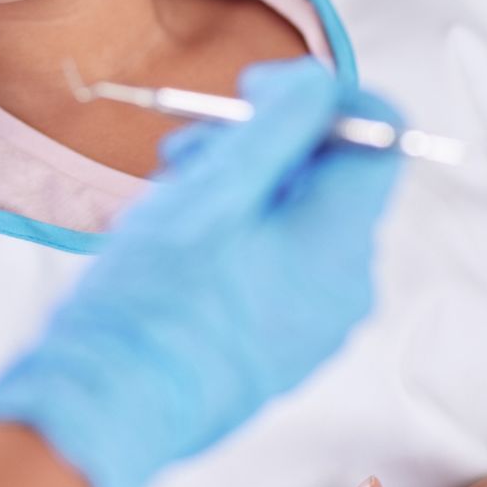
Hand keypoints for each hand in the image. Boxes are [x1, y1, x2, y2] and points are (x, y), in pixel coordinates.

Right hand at [0, 57, 405, 486]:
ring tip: (172, 196)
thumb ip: (280, 122)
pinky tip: (181, 241)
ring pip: (296, 218)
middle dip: (261, 144)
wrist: (109, 404)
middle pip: (328, 176)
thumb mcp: (216, 186)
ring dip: (239, 188)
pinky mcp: (282, 344)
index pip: (378, 137)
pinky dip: (237, 234)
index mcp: (339, 242)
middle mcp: (345, 285)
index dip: (320, 99)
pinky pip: (278, 263)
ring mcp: (316, 322)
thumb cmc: (153, 299)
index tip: (257, 92)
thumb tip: (321, 82)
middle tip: (190, 149)